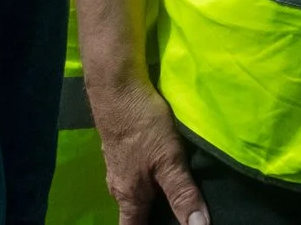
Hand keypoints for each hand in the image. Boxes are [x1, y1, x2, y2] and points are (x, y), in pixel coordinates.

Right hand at [89, 69, 207, 224]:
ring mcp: (118, 167)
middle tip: (177, 214)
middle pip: (135, 214)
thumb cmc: (143, 126)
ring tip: (174, 196)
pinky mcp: (121, 150)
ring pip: (135, 193)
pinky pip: (135, 174)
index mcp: (129, 197)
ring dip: (151, 197)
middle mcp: (119, 187)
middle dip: (154, 217)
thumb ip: (183, 194)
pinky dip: (148, 179)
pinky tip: (161, 170)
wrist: (117, 88)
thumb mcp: (169, 160)